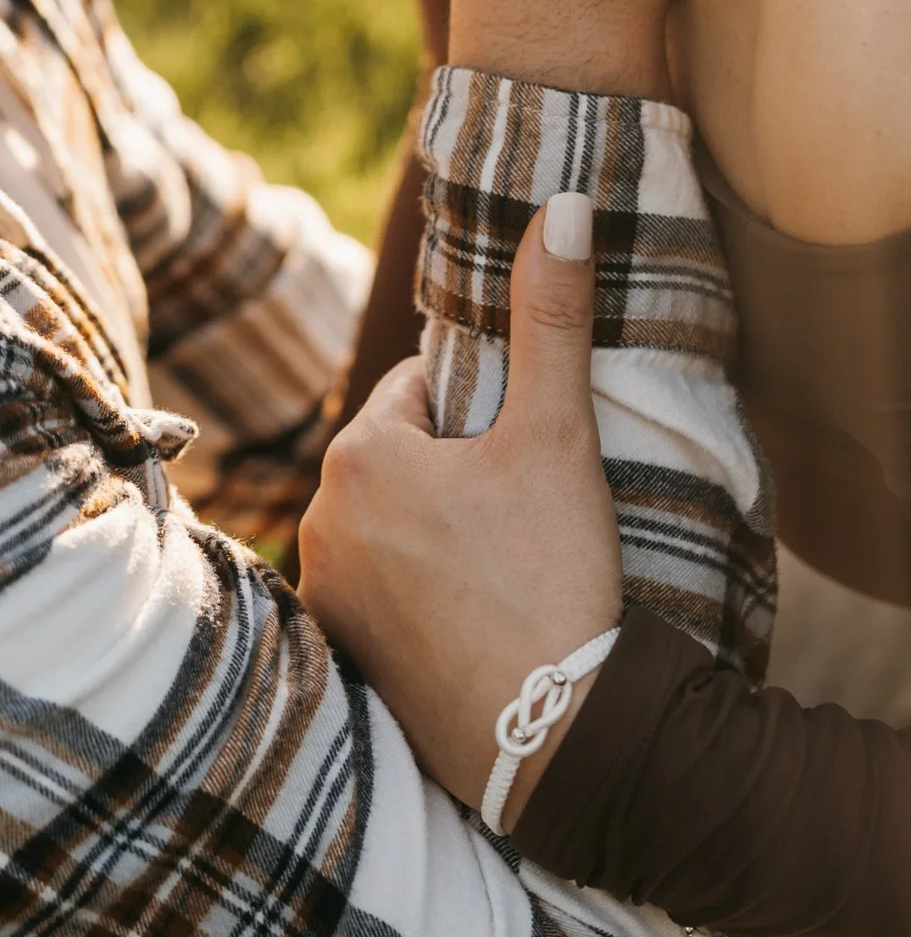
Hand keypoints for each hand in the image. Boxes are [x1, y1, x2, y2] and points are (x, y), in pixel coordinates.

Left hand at [299, 197, 619, 827]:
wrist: (553, 733)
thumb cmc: (554, 573)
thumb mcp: (559, 433)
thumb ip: (553, 316)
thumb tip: (564, 203)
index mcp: (357, 454)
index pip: (423, 391)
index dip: (490, 414)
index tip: (533, 457)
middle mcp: (319, 522)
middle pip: (405, 460)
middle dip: (462, 472)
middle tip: (532, 515)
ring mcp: (326, 598)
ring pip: (396, 526)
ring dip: (443, 532)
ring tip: (511, 568)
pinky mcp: (346, 658)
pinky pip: (387, 591)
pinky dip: (426, 593)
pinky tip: (480, 617)